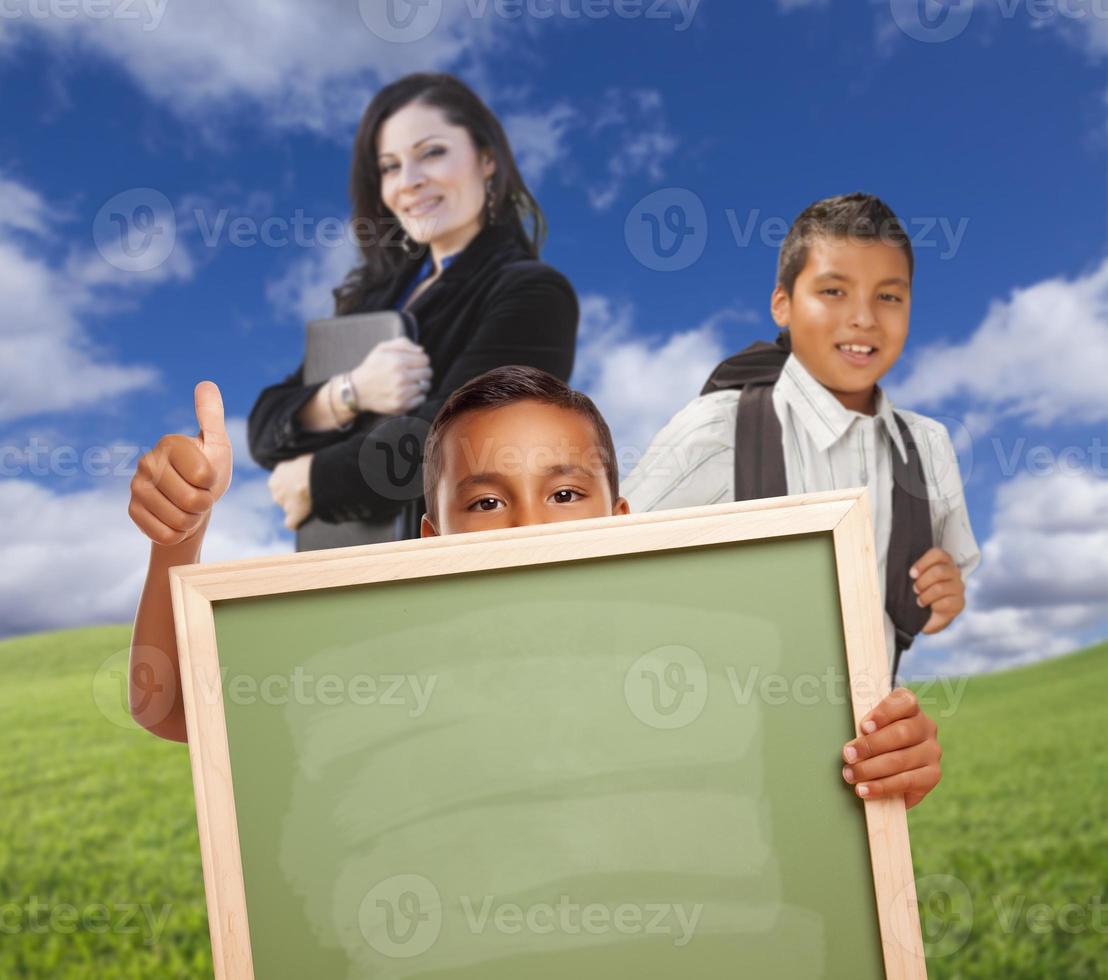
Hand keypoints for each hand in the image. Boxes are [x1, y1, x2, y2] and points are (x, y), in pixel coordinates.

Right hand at [129, 381, 232, 546]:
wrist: (191, 504)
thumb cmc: (209, 472)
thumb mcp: (217, 445)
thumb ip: (211, 417)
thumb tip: (206, 383)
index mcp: (170, 444)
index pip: (204, 476)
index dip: (213, 483)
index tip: (207, 477)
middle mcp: (147, 461)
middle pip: (193, 500)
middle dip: (204, 504)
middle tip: (198, 495)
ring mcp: (136, 487)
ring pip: (180, 520)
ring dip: (192, 520)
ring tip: (187, 506)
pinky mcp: (133, 511)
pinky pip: (165, 534)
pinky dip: (177, 533)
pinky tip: (173, 519)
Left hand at [268, 453, 312, 528]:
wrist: (318, 476)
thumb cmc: (312, 464)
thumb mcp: (299, 460)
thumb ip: (294, 469)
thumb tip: (300, 471)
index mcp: (275, 478)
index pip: (279, 483)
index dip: (290, 484)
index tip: (299, 483)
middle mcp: (276, 492)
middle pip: (282, 497)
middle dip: (291, 496)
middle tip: (306, 492)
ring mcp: (284, 505)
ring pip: (287, 508)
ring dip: (295, 507)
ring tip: (310, 503)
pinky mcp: (293, 516)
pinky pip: (291, 523)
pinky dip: (296, 523)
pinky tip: (302, 521)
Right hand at [349, 336, 431, 415]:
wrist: (357, 391)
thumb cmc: (372, 367)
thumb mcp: (382, 348)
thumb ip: (403, 344)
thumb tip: (422, 350)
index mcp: (398, 361)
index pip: (425, 360)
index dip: (421, 360)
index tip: (414, 363)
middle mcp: (401, 377)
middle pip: (428, 373)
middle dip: (422, 371)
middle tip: (412, 373)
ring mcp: (402, 393)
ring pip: (426, 386)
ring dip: (420, 384)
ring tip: (409, 383)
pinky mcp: (401, 406)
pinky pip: (422, 399)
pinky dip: (417, 396)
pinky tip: (407, 392)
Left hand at [841, 688, 940, 809]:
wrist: (894, 767)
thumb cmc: (876, 739)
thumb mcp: (870, 726)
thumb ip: (865, 727)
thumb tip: (850, 743)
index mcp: (911, 707)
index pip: (904, 702)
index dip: (884, 713)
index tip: (864, 726)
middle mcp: (926, 727)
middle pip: (901, 733)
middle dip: (870, 746)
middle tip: (847, 755)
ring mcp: (932, 751)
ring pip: (901, 759)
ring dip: (871, 769)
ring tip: (850, 775)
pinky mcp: (932, 775)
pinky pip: (906, 781)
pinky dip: (882, 786)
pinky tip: (865, 789)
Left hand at [910, 547, 965, 633]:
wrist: (928, 614)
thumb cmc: (921, 591)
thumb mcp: (916, 578)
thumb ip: (915, 571)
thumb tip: (910, 572)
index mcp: (943, 562)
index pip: (938, 554)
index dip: (923, 563)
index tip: (912, 574)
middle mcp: (954, 572)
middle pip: (938, 571)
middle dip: (922, 582)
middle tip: (915, 589)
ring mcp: (958, 587)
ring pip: (940, 588)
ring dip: (925, 596)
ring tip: (920, 600)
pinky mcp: (960, 602)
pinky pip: (946, 602)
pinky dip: (934, 606)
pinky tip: (931, 607)